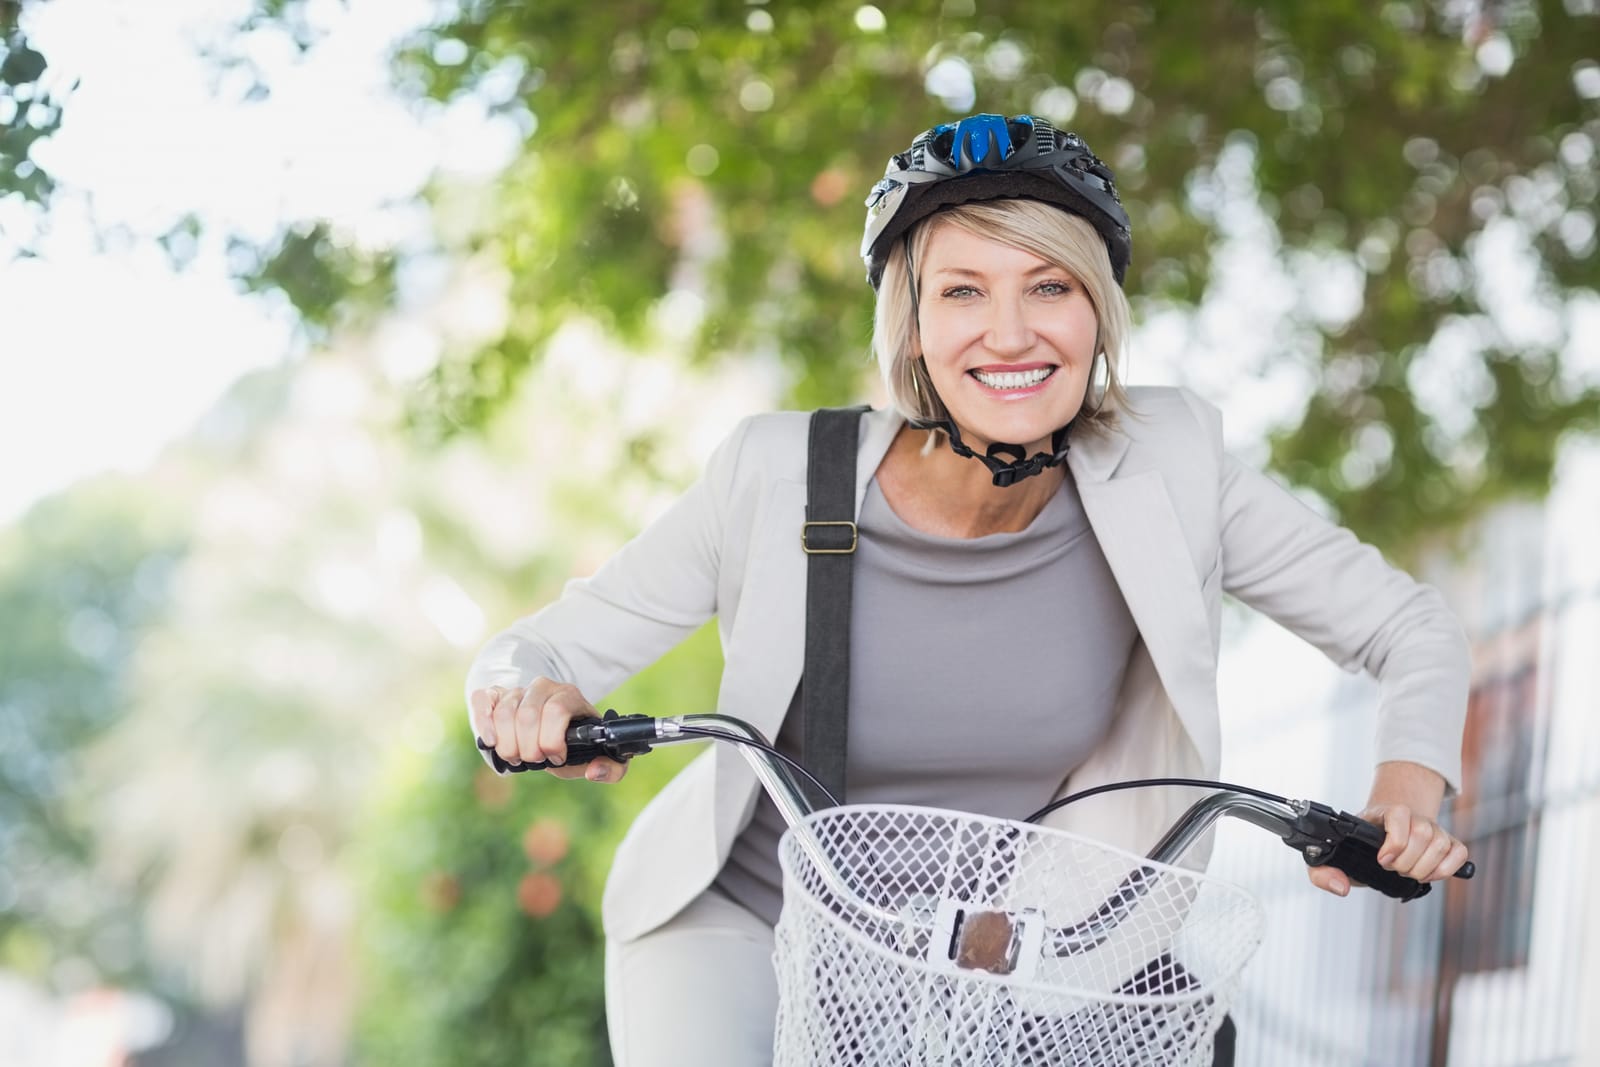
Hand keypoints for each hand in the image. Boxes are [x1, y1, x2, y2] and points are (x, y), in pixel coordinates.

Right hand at [468, 678, 628, 782]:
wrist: (545, 722)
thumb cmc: (569, 742)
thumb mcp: (594, 754)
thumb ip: (610, 768)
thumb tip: (595, 771)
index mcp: (570, 697)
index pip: (556, 710)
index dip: (551, 741)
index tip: (555, 757)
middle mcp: (543, 687)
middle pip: (527, 715)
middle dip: (528, 749)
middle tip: (533, 761)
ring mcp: (517, 689)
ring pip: (504, 712)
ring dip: (507, 743)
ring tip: (516, 756)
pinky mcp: (494, 694)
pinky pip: (482, 699)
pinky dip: (484, 722)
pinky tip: (492, 741)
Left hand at [1306, 761, 1468, 896]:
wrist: (1384, 828)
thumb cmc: (1359, 845)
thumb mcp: (1336, 854)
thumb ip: (1323, 871)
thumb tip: (1340, 888)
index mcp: (1385, 813)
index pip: (1399, 814)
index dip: (1394, 841)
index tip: (1382, 860)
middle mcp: (1414, 817)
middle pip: (1423, 834)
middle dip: (1407, 861)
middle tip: (1393, 868)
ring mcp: (1434, 828)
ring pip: (1441, 844)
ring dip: (1424, 867)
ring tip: (1407, 871)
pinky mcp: (1449, 842)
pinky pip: (1459, 853)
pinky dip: (1446, 870)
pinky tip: (1428, 874)